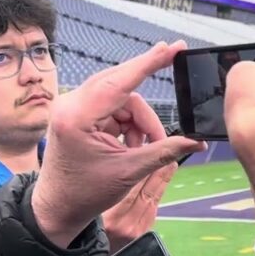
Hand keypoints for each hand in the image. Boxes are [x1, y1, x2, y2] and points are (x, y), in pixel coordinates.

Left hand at [32, 41, 205, 246]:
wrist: (57, 208)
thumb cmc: (85, 194)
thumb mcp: (129, 172)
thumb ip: (164, 151)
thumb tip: (197, 141)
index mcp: (78, 116)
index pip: (120, 81)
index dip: (150, 63)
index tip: (173, 47)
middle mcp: (71, 104)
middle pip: (122, 86)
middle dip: (146, 109)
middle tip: (170, 91)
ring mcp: (72, 107)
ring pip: (121, 98)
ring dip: (138, 122)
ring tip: (141, 149)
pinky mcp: (77, 114)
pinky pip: (113, 107)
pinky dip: (128, 124)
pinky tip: (131, 145)